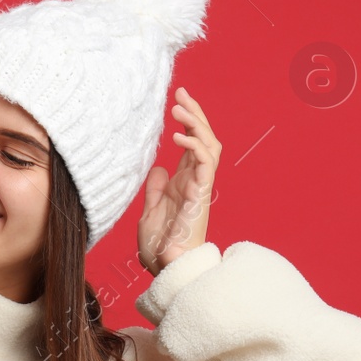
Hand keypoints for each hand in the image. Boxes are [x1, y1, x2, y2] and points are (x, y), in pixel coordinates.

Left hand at [138, 87, 218, 275]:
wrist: (165, 269)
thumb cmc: (160, 247)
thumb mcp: (151, 212)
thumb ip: (156, 189)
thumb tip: (158, 168)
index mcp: (185, 183)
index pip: (191, 145)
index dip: (187, 122)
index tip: (177, 100)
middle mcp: (196, 181)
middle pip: (204, 138)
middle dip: (195, 113)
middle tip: (181, 92)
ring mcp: (200, 187)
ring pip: (209, 146)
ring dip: (196, 124)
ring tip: (179, 107)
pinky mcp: (200, 195)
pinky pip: (205, 164)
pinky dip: (194, 146)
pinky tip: (178, 136)